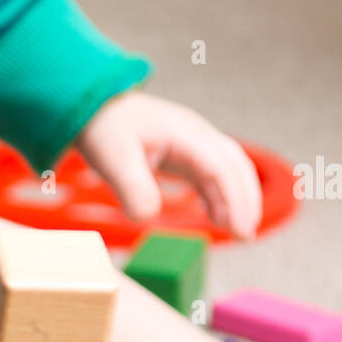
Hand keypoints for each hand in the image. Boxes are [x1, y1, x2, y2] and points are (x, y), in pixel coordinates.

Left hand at [76, 91, 261, 238]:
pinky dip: (221, 195)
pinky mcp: (186, 151)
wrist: (94, 106)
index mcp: (184, 134)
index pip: (220, 168)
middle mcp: (196, 135)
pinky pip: (213, 173)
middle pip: (235, 166)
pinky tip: (218, 217)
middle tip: (246, 235)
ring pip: (230, 168)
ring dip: (238, 197)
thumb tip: (148, 217)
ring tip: (239, 231)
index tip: (238, 230)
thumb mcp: (112, 160)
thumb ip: (132, 188)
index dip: (233, 199)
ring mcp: (194, 141)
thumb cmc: (105, 129)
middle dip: (246, 200)